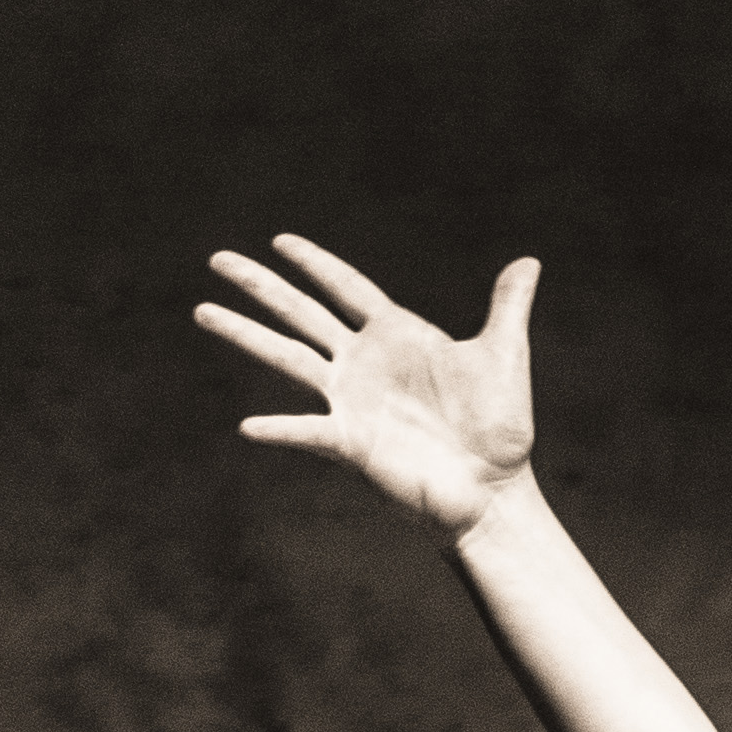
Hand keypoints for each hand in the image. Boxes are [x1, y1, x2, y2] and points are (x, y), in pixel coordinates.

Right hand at [197, 236, 541, 542]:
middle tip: (216, 258)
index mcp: (395, 335)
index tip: (280, 240)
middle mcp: (364, 364)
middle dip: (259, 285)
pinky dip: (280, 429)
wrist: (495, 491)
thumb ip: (507, 306)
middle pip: (300, 313)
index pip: (345, 288)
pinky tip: (248, 426)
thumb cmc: (501, 430)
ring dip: (245, 335)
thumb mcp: (504, 356)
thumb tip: (529, 263)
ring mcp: (352, 402)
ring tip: (202, 311)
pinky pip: (308, 432)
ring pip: (287, 358)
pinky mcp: (351, 444)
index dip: (314, 263)